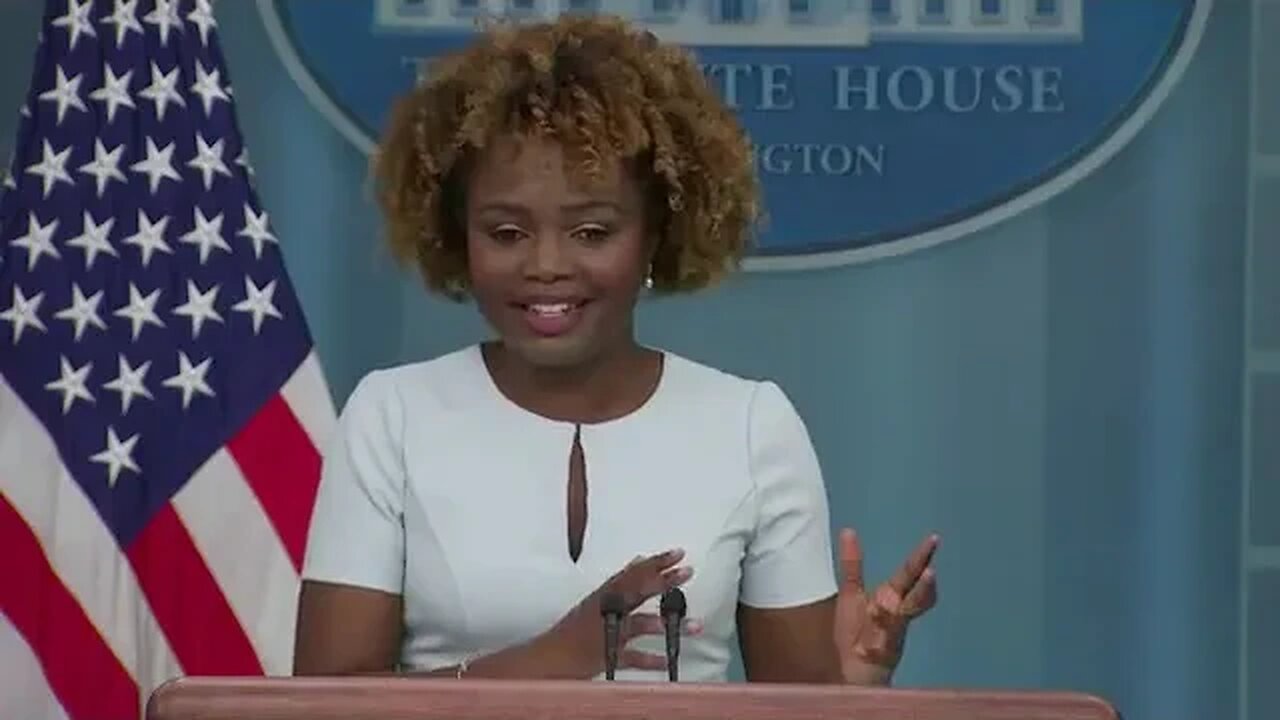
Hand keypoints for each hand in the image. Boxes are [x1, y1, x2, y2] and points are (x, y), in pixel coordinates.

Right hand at [536, 548, 701, 676]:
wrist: (548, 658)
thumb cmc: (572, 630)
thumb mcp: (595, 601)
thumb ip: (619, 582)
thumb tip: (639, 561)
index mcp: (604, 596)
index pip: (633, 574)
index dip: (656, 563)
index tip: (677, 554)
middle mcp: (607, 610)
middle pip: (637, 592)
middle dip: (663, 582)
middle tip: (687, 572)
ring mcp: (608, 633)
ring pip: (640, 624)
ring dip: (667, 623)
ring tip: (693, 624)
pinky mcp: (607, 656)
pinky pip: (632, 659)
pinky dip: (651, 660)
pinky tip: (668, 661)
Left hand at [833, 529, 937, 684]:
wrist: (854, 670)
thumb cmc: (856, 633)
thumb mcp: (851, 592)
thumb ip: (853, 564)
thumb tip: (849, 531)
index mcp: (891, 596)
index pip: (910, 572)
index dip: (923, 556)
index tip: (934, 538)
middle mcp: (898, 610)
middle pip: (917, 587)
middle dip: (926, 570)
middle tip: (934, 547)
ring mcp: (895, 627)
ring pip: (913, 606)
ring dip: (922, 591)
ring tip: (929, 574)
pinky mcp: (887, 645)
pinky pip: (890, 630)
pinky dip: (891, 620)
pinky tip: (887, 608)